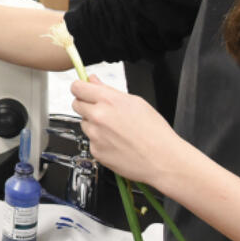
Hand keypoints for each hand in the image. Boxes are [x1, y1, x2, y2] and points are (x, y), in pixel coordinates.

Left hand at [69, 76, 183, 185]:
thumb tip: (92, 80)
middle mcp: (98, 117)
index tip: (83, 90)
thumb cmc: (155, 132)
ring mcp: (95, 136)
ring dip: (93, 124)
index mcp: (108, 101)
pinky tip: (116, 142)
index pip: (77, 87)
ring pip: (84, 123)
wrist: (162, 160)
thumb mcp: (136, 102)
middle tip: (102, 110)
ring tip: (115, 130)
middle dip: (86, 104)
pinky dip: (100, 141)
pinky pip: (91, 141)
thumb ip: (109, 90)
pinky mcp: (96, 151)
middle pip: (76, 104)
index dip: (80, 88)